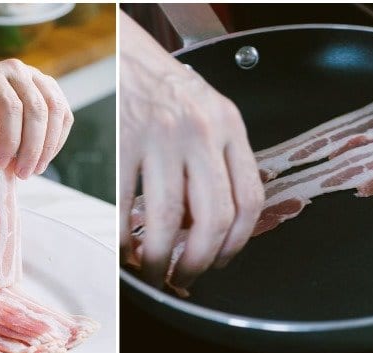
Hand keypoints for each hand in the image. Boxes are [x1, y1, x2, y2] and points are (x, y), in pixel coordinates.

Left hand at [0, 59, 72, 177]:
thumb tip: (7, 158)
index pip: (9, 107)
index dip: (10, 140)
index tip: (3, 163)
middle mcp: (16, 70)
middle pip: (36, 110)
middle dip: (32, 148)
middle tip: (23, 173)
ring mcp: (37, 77)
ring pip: (55, 111)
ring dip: (48, 146)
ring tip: (36, 168)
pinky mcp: (52, 89)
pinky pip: (64, 115)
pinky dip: (57, 140)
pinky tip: (45, 156)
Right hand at [120, 15, 263, 287]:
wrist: (126, 54)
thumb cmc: (168, 92)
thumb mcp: (211, 117)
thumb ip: (221, 165)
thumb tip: (213, 231)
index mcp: (230, 128)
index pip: (248, 201)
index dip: (236, 245)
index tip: (220, 262)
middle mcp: (201, 132)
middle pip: (213, 219)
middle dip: (198, 262)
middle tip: (184, 277)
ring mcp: (161, 137)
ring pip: (169, 219)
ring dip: (159, 259)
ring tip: (152, 272)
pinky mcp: (124, 142)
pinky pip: (124, 206)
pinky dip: (124, 238)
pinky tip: (125, 249)